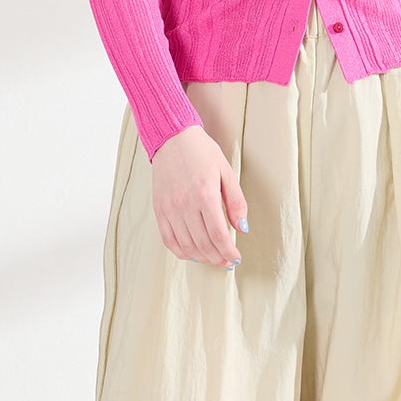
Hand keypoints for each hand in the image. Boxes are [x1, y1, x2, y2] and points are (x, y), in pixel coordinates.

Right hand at [149, 125, 248, 267]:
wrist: (172, 138)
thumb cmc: (202, 152)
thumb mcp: (226, 172)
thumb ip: (236, 202)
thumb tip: (242, 228)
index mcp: (205, 194)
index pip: (218, 234)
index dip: (228, 252)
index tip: (235, 259)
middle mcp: (185, 204)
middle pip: (203, 244)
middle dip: (217, 258)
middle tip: (227, 262)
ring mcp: (169, 208)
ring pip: (186, 245)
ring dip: (202, 257)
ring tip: (213, 258)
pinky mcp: (159, 208)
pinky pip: (168, 239)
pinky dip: (181, 251)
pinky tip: (192, 253)